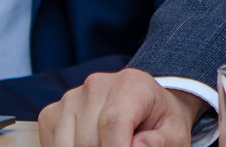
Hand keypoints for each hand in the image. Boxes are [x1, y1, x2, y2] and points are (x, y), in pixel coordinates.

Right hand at [39, 68, 205, 146]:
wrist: (146, 104)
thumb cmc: (158, 122)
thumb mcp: (173, 134)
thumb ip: (160, 143)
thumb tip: (135, 145)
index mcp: (131, 85)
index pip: (112, 122)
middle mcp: (96, 86)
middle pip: (88, 140)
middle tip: (124, 146)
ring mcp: (71, 98)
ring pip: (67, 145)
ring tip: (108, 144)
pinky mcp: (53, 112)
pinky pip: (51, 143)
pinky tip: (91, 145)